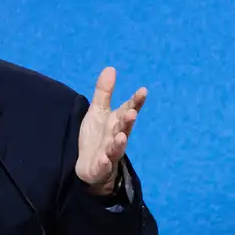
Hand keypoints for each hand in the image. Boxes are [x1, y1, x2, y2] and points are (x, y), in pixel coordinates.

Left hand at [75, 67, 145, 195]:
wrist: (91, 166)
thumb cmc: (97, 136)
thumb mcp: (98, 111)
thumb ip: (104, 92)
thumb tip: (110, 67)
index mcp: (117, 122)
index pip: (128, 109)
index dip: (136, 101)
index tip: (143, 91)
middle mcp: (116, 136)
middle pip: (124, 128)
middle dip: (128, 121)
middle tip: (131, 113)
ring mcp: (110, 152)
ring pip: (116, 147)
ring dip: (119, 142)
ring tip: (121, 137)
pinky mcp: (101, 167)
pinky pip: (104, 165)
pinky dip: (104, 163)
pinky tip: (104, 159)